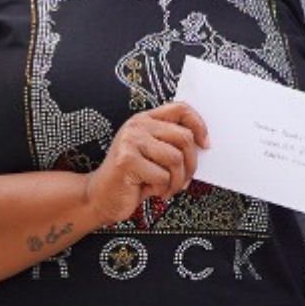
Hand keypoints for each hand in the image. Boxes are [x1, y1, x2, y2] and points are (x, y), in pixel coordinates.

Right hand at [82, 102, 207, 224]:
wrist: (100, 196)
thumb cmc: (131, 178)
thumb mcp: (153, 155)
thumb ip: (172, 145)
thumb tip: (203, 146)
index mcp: (145, 120)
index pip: (181, 109)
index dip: (199, 125)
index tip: (205, 144)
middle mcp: (137, 126)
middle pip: (184, 137)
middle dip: (191, 164)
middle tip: (184, 179)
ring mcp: (130, 141)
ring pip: (176, 158)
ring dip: (177, 180)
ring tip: (167, 188)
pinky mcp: (127, 160)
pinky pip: (162, 176)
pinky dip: (163, 189)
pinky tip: (153, 191)